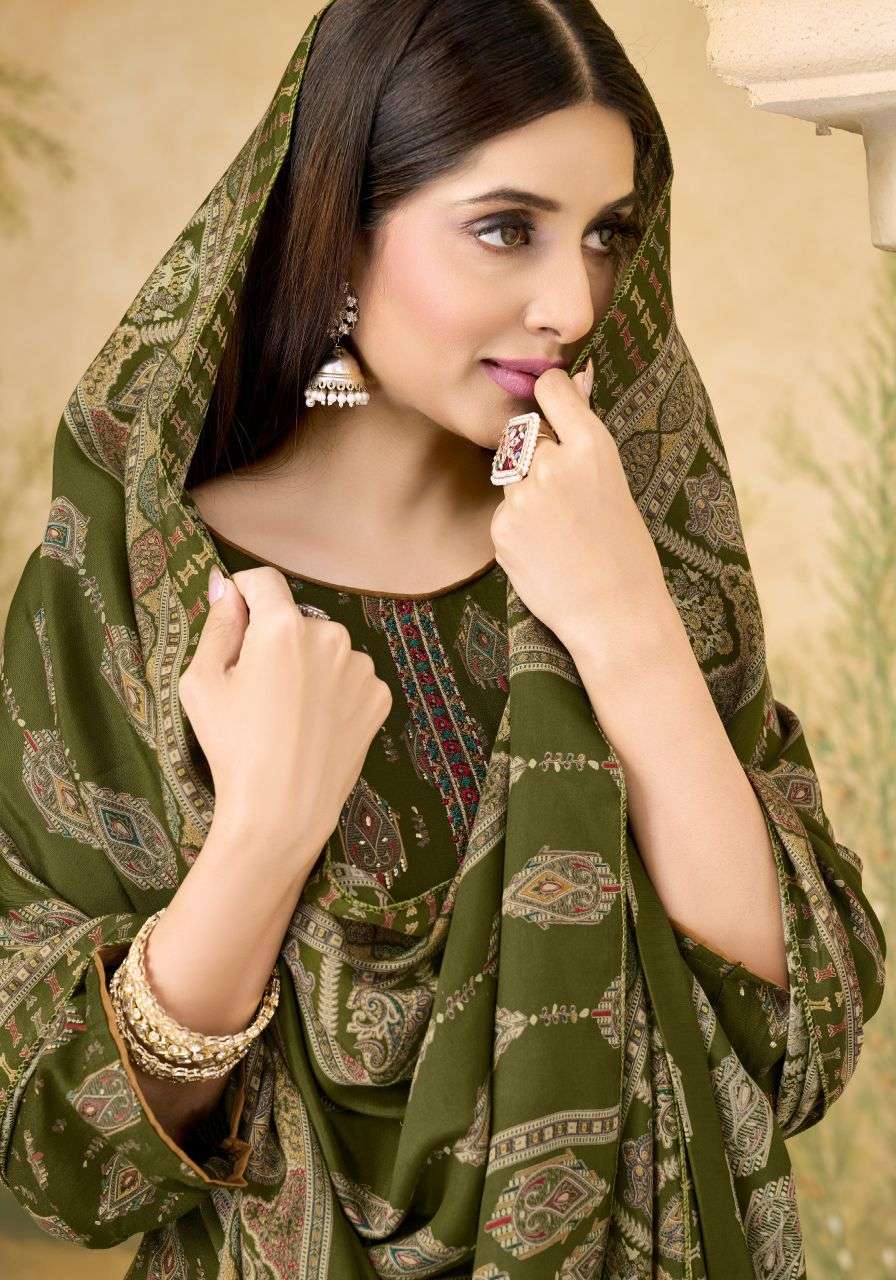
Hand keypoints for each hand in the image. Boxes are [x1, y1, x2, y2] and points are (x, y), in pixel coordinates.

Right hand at [179, 566, 392, 871]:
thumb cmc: (232, 747)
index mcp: (283, 626)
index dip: (243, 593)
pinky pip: (349, 679)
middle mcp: (331, 635)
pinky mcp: (379, 696)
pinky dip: (333, 693)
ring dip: (308, 667)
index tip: (234, 616)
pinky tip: (314, 726)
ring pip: (325, 650)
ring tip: (287, 714)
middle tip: (256, 690)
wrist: (281, 812)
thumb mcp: (203, 682)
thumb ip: (218, 625)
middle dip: (275, 642)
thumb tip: (226, 587)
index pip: (264, 581)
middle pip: (296, 620)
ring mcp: (361, 667)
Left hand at [489, 358, 675, 664]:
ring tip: (561, 533)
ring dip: (528, 497)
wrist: (615, 613)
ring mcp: (523, 496)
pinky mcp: (502, 527)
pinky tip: (546, 552)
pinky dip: (518, 529)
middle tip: (569, 503)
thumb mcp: (614, 480)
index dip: (548, 395)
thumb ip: (583, 433)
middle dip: (540, 460)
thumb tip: (577, 374)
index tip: (550, 403)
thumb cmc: (625, 549)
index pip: (550, 390)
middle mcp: (553, 464)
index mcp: (591, 446)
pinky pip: (504, 514)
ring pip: (513, 479)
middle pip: (528, 439)